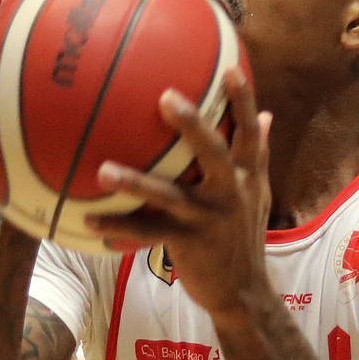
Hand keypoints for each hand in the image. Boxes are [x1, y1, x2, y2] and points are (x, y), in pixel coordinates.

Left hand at [85, 68, 271, 318]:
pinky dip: (119, 228)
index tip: (229, 67)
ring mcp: (210, 218)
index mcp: (248, 175)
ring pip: (170, 195)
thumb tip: (267, 114)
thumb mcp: (258, 192)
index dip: (242, 99)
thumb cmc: (243, 233)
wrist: (245, 291)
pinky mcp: (190, 243)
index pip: (249, 131)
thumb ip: (258, 154)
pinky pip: (148, 233)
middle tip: (164, 97)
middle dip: (191, 124)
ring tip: (104, 170)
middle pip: (213, 151)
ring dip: (135, 183)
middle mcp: (232, 192)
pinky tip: (91, 223)